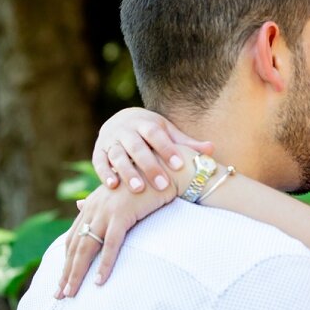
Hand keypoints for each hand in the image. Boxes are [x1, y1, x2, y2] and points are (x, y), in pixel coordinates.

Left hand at [56, 181, 174, 296]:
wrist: (165, 168)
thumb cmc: (145, 180)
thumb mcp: (116, 191)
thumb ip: (97, 202)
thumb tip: (78, 205)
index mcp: (92, 204)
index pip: (73, 237)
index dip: (66, 260)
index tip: (61, 280)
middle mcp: (94, 207)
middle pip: (74, 246)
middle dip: (66, 272)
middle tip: (59, 295)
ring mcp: (107, 211)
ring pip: (86, 247)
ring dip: (77, 273)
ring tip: (71, 293)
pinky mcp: (122, 214)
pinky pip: (111, 245)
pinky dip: (104, 264)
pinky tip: (99, 281)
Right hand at [94, 107, 212, 192]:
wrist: (121, 120)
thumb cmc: (152, 132)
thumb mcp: (169, 133)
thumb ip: (187, 143)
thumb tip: (211, 149)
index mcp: (146, 123)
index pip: (156, 134)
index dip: (167, 149)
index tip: (179, 165)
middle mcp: (126, 130)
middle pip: (137, 147)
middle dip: (150, 166)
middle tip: (163, 185)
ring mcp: (111, 140)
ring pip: (118, 155)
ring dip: (127, 172)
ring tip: (138, 189)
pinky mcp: (98, 151)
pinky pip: (100, 162)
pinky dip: (105, 173)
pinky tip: (113, 186)